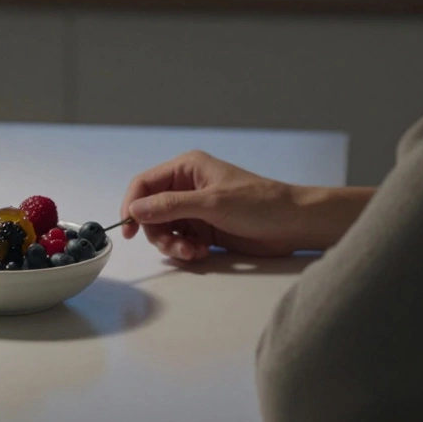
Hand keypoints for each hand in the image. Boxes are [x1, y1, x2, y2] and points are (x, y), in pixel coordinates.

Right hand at [120, 150, 312, 261]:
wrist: (293, 224)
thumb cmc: (258, 203)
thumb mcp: (211, 203)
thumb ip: (170, 206)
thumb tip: (135, 210)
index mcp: (187, 169)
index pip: (145, 184)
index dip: (132, 205)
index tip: (129, 230)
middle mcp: (187, 187)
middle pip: (152, 212)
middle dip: (159, 232)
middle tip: (176, 247)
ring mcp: (196, 209)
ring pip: (165, 230)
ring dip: (174, 244)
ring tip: (194, 252)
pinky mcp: (205, 229)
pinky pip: (181, 241)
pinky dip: (186, 250)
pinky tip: (203, 252)